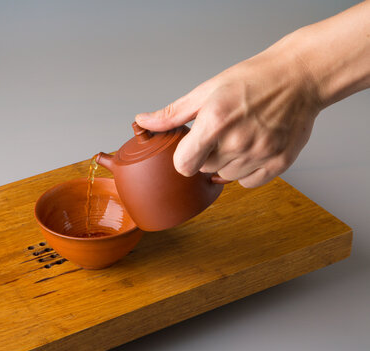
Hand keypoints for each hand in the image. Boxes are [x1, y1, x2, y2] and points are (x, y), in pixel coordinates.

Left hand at [135, 40, 321, 187]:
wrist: (299, 77)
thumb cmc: (252, 79)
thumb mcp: (206, 90)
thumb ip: (173, 113)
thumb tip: (142, 122)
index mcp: (215, 122)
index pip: (183, 165)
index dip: (182, 158)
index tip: (189, 148)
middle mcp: (238, 142)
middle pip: (204, 169)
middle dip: (205, 155)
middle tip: (220, 133)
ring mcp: (261, 154)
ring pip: (226, 176)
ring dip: (226, 162)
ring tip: (238, 136)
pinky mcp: (280, 163)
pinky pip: (249, 182)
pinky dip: (246, 171)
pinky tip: (251, 148)